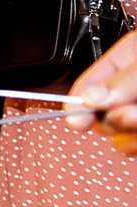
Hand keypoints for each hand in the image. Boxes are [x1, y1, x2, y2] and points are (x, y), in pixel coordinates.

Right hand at [69, 29, 136, 153]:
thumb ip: (122, 80)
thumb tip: (89, 97)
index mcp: (125, 62)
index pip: (88, 84)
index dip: (77, 102)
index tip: (76, 121)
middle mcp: (128, 90)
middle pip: (101, 114)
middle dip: (112, 118)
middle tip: (130, 114)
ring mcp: (136, 111)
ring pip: (117, 134)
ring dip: (127, 133)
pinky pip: (132, 145)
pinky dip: (135, 143)